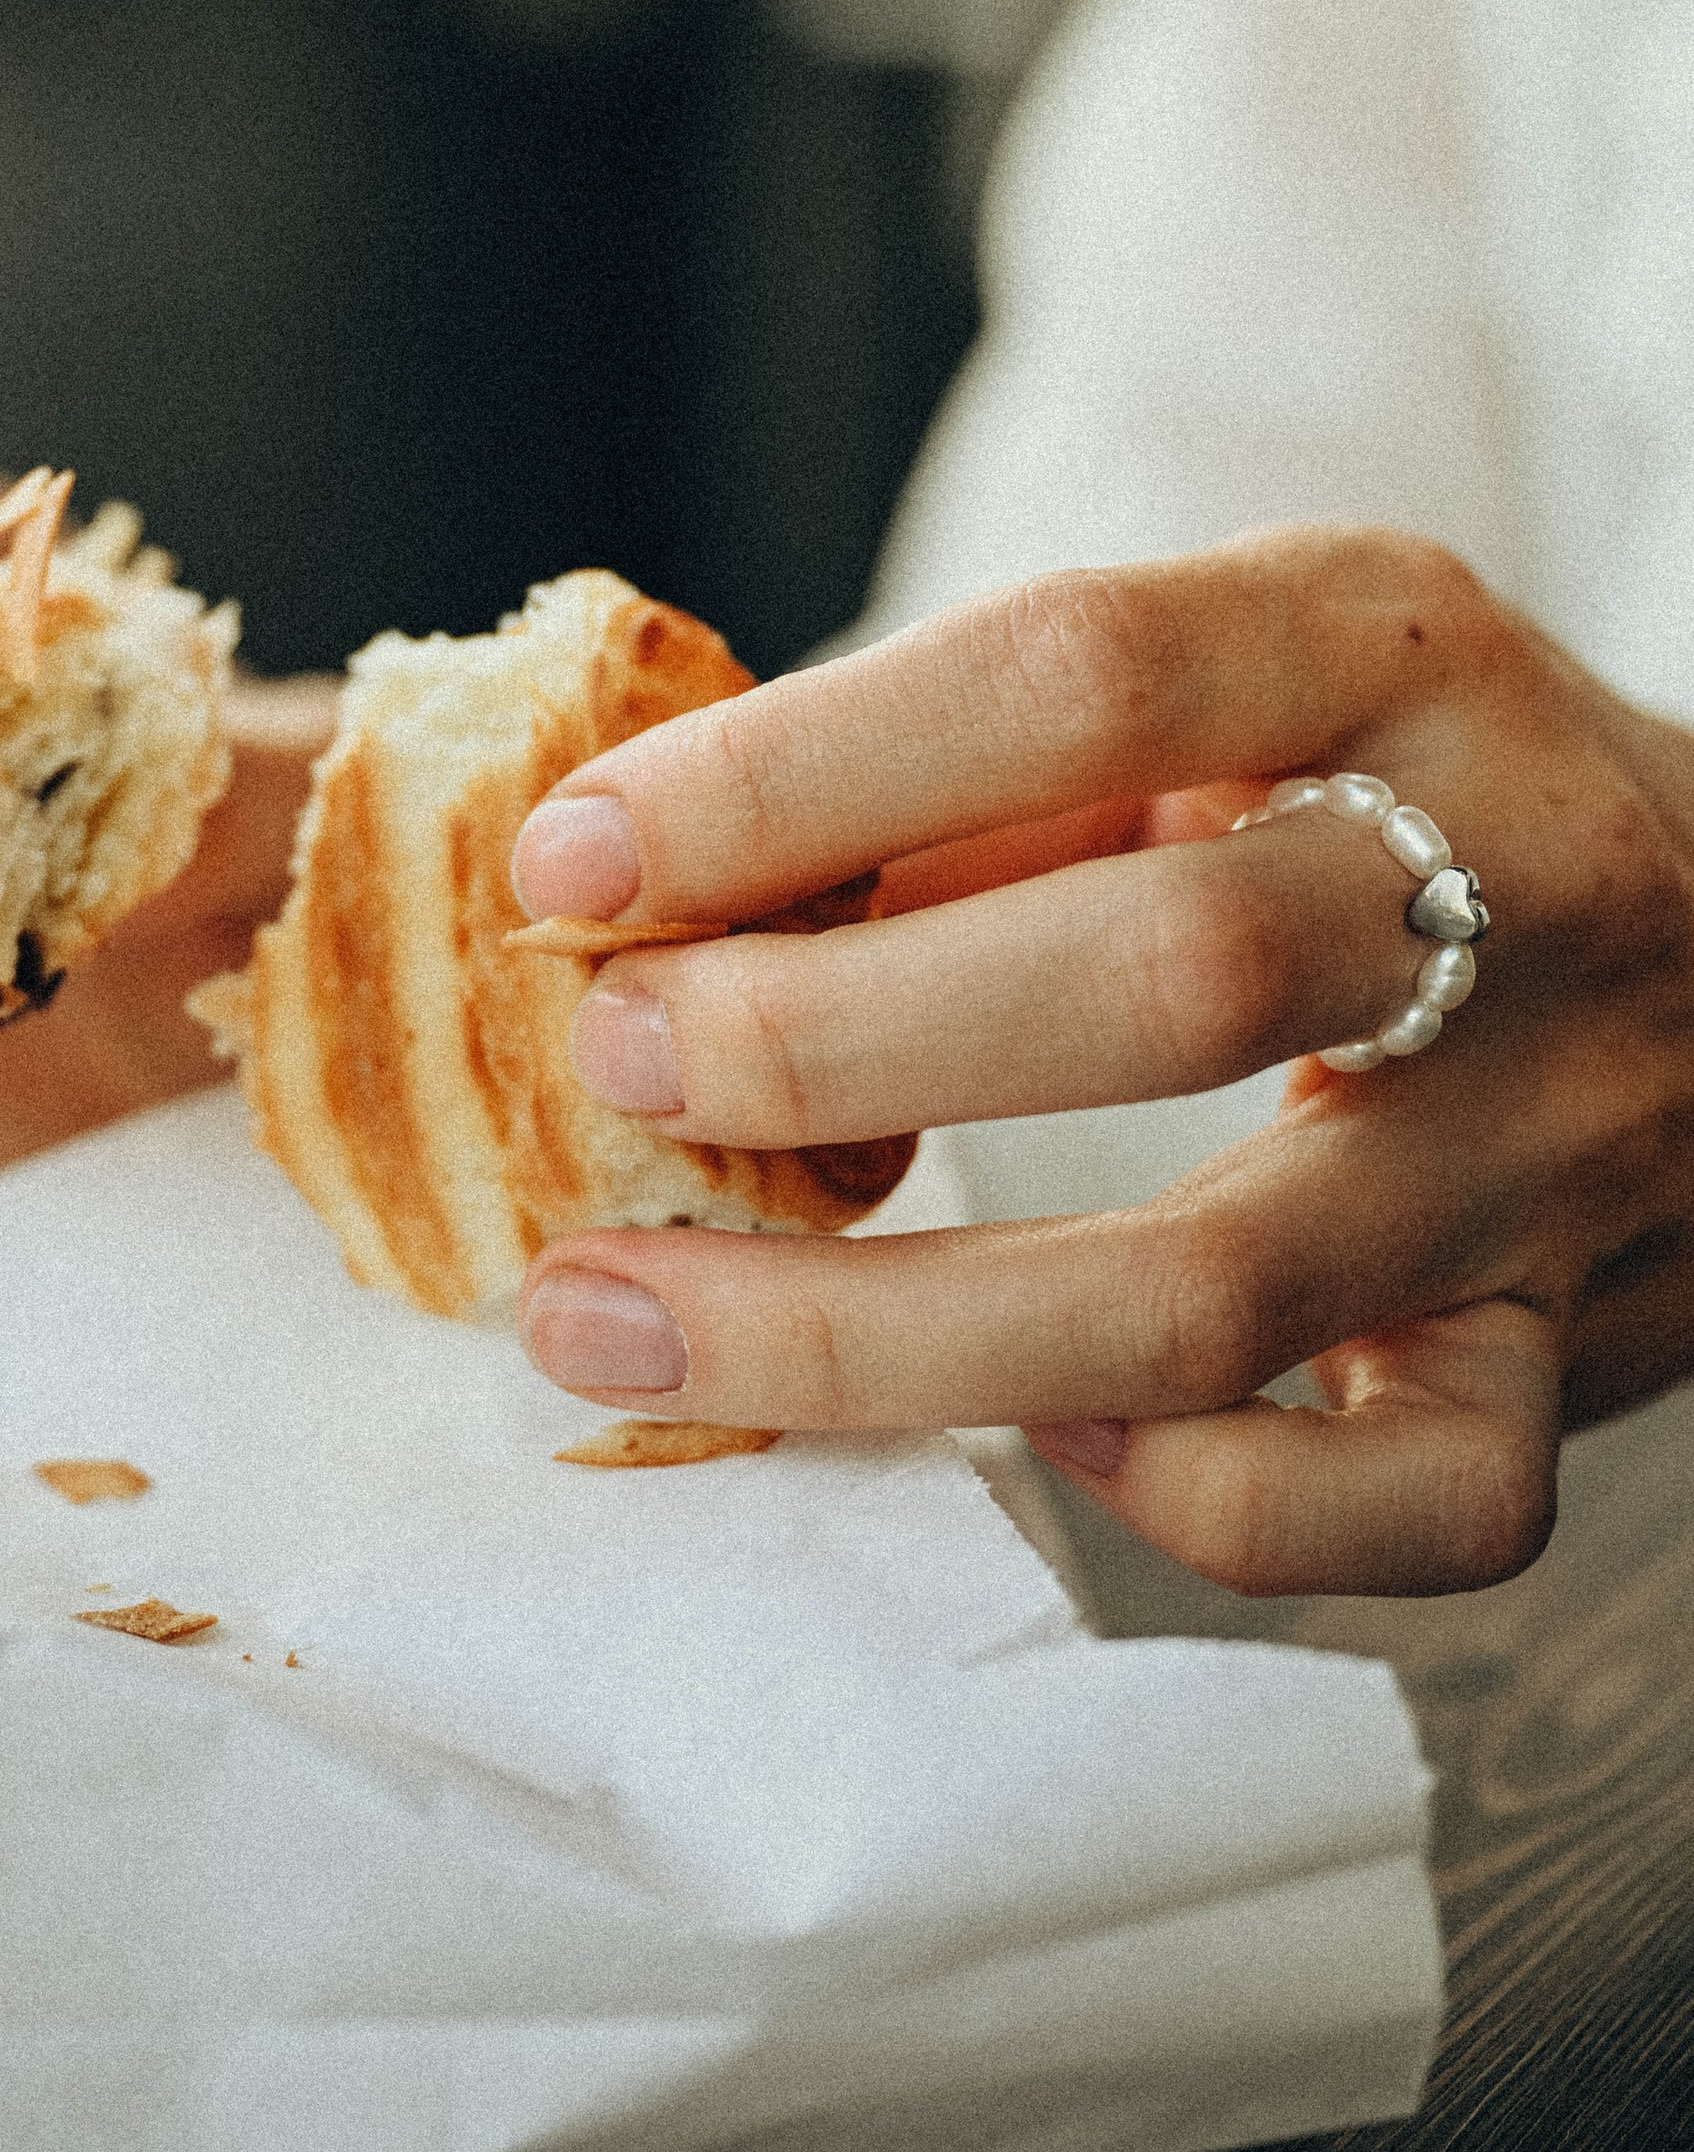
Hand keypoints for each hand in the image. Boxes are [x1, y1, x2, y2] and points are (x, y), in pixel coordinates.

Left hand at [508, 529, 1693, 1596]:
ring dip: (870, 1331)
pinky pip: (1403, 1504)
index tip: (574, 863)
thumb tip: (659, 893)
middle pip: (1159, 976)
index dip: (798, 776)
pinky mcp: (1578, 1358)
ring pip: (1213, 1292)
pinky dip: (1186, 1491)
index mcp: (1392, 647)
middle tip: (619, 1066)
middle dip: (826, 1036)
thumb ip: (989, 775)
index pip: (1082, 677)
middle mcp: (1514, 883)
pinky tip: (1033, 1428)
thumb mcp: (1235, 686)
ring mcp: (1560, 1146)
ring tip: (615, 1320)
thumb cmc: (1392, 795)